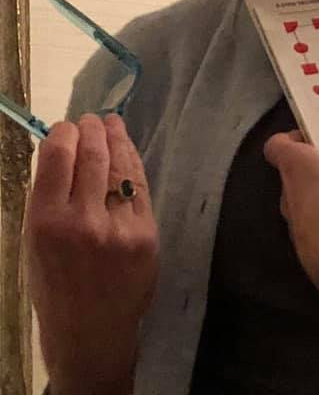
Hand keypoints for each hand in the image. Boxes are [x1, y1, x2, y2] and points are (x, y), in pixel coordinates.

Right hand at [25, 113, 158, 393]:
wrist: (91, 335)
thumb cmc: (55, 288)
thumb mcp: (34, 245)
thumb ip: (48, 199)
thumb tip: (62, 150)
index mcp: (46, 224)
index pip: (57, 157)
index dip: (64, 133)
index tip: (65, 127)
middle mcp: (83, 222)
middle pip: (92, 154)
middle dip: (91, 129)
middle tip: (91, 120)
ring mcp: (119, 227)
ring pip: (120, 165)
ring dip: (115, 138)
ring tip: (111, 124)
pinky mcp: (147, 234)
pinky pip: (140, 186)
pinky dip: (132, 163)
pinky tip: (127, 152)